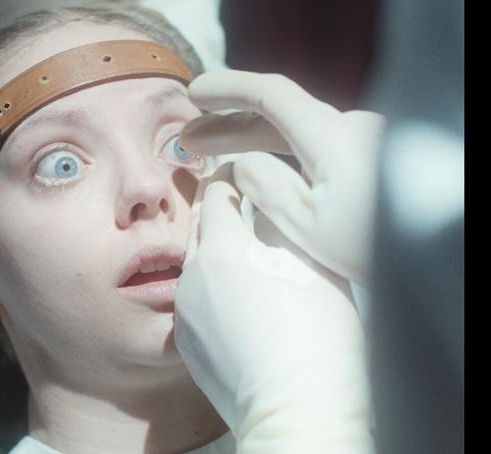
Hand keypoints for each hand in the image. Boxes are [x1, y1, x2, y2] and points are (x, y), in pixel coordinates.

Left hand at [175, 165, 373, 452]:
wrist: (297, 408)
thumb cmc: (318, 335)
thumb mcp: (311, 259)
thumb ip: (282, 216)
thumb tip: (267, 190)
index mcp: (222, 247)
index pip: (217, 189)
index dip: (234, 173)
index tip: (248, 169)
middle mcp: (192, 274)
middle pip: (201, 224)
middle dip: (220, 207)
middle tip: (242, 197)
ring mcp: (185, 310)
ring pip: (198, 264)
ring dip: (217, 252)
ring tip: (249, 256)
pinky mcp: (186, 340)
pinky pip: (196, 300)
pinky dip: (213, 290)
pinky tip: (241, 301)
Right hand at [180, 70, 384, 285]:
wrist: (436, 266)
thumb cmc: (372, 248)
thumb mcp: (305, 224)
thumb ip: (265, 185)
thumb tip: (243, 162)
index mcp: (332, 137)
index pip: (270, 95)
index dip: (227, 90)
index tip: (193, 94)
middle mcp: (351, 128)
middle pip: (279, 115)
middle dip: (230, 126)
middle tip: (189, 140)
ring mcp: (363, 142)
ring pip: (295, 134)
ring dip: (253, 143)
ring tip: (211, 154)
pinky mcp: (370, 160)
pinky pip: (314, 149)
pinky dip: (281, 155)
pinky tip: (256, 170)